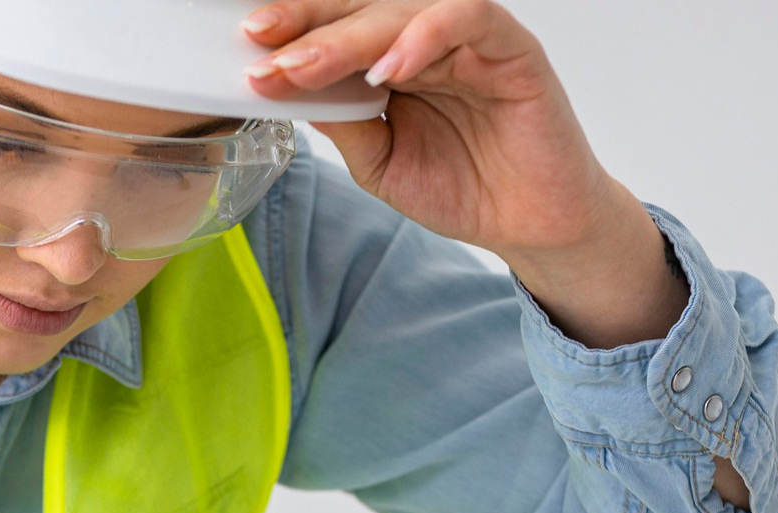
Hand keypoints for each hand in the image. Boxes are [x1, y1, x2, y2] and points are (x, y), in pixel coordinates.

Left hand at [242, 0, 686, 348]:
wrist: (531, 226)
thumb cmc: (463, 187)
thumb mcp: (380, 163)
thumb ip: (342, 123)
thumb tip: (284, 89)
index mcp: (393, 58)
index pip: (338, 27)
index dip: (293, 30)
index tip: (246, 46)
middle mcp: (428, 39)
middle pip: (361, 7)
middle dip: (306, 23)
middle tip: (261, 41)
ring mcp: (470, 40)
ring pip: (404, 9)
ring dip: (350, 36)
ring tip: (306, 67)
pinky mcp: (512, 49)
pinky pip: (468, 19)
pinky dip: (424, 37)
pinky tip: (389, 70)